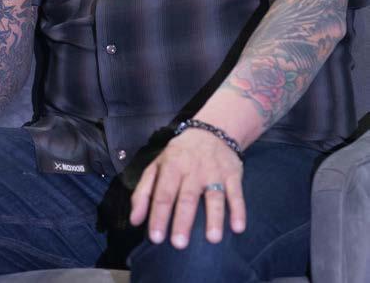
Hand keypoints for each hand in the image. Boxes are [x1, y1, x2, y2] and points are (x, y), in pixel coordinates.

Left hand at [130, 129, 244, 248]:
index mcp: (172, 166)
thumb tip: (135, 220)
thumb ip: (144, 192)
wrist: (212, 130)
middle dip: (183, 220)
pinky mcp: (233, 175)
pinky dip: (239, 210)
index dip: (159, 215)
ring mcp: (215, 172)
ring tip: (212, 239)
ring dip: (214, 217)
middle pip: (188, 197)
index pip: (163, 193)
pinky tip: (238, 227)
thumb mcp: (157, 165)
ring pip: (214, 196)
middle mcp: (194, 169)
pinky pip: (236, 193)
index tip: (156, 238)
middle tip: (179, 244)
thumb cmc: (180, 155)